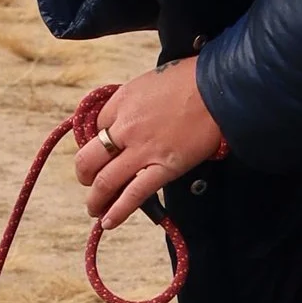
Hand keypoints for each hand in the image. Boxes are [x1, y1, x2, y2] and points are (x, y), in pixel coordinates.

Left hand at [75, 62, 224, 226]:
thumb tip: (125, 122)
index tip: (104, 150)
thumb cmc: (188, 80)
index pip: (95, 128)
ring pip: (105, 181)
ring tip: (94, 209)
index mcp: (121, 102)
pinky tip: (108, 222)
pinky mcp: (164, 168)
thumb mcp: (148, 82)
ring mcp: (143, 150)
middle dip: (84, 174)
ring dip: (95, 199)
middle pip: (88, 158)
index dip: (97, 142)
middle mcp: (125, 128)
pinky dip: (118, 211)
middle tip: (89, 181)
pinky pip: (134, 195)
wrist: (217, 88)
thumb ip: (131, 102)